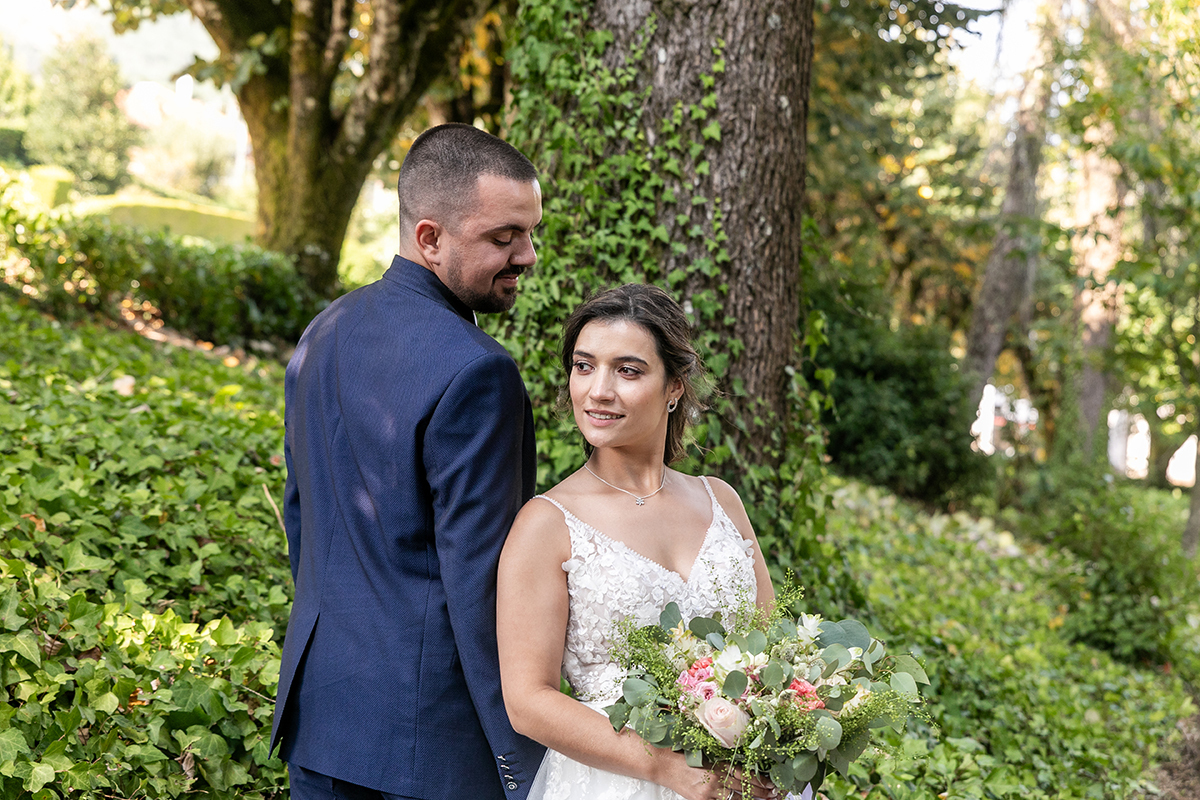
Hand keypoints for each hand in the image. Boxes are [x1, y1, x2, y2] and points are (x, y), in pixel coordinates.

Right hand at [660, 754, 780, 799]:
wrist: (663, 764)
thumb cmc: (684, 756)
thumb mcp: (707, 754)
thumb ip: (724, 762)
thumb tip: (744, 769)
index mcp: (718, 764)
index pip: (745, 775)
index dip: (761, 781)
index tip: (771, 784)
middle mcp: (715, 779)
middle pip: (744, 789)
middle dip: (761, 793)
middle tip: (774, 794)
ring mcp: (708, 793)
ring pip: (736, 799)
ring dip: (751, 799)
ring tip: (764, 799)